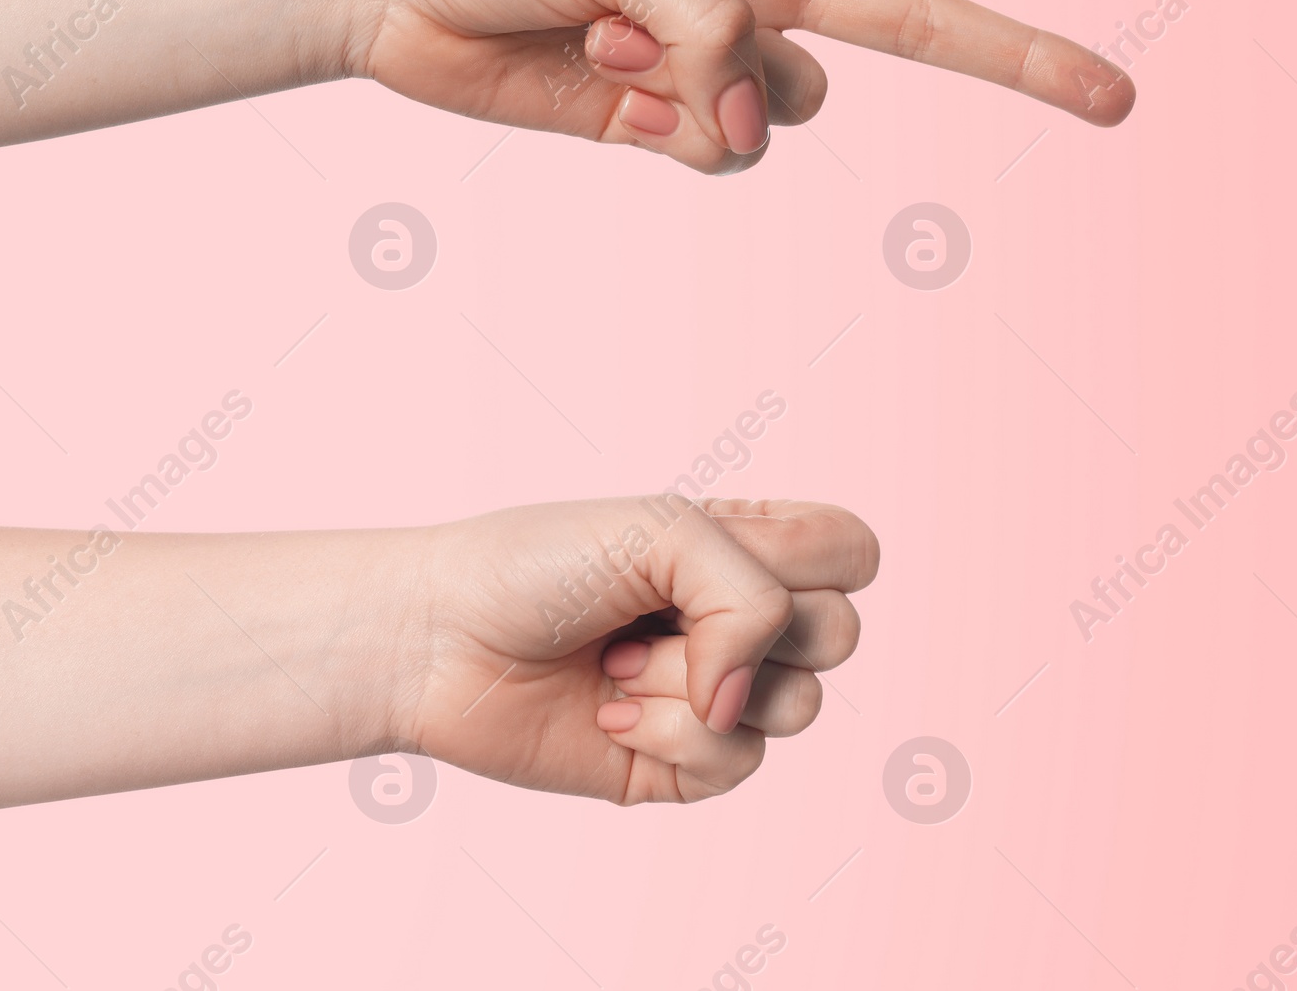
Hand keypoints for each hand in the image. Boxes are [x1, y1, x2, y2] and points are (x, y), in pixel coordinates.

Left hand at [355, 0, 1134, 174]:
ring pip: (794, 106)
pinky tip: (605, 90)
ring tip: (609, 42)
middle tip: (1119, 97)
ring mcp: (714, 53)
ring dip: (717, 92)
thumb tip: (753, 129)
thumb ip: (708, 32)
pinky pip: (722, 152)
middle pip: (917, 23)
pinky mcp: (662, 118)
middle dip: (1017, 57)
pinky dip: (676, 134)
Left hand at [401, 496, 876, 805]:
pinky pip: (738, 765)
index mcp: (745, 544)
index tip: (732, 549)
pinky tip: (608, 711)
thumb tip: (746, 702)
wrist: (443, 640)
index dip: (819, 560)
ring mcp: (719, 695)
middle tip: (665, 607)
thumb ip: (750, 593)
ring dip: (695, 682)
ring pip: (800, 707)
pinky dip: (669, 736)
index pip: (853, 551)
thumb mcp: (664, 530)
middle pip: (843, 633)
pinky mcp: (684, 767)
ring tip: (622, 659)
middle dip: (755, 622)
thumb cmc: (541, 562)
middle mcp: (742, 618)